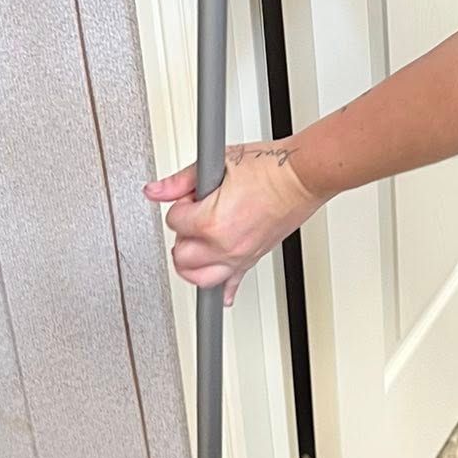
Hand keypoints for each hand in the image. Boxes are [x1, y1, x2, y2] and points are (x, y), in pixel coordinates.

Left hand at [144, 145, 321, 305]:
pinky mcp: (253, 259)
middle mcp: (224, 246)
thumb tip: (156, 190)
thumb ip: (180, 181)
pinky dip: (223, 290)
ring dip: (192, 264)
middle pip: (181, 255)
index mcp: (211, 222)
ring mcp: (239, 256)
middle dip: (183, 235)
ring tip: (196, 246)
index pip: (175, 221)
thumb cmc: (270, 169)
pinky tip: (219, 293)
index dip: (182, 204)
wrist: (301, 177)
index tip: (194, 196)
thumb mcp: (219, 164)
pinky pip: (232, 284)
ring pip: (199, 278)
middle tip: (195, 216)